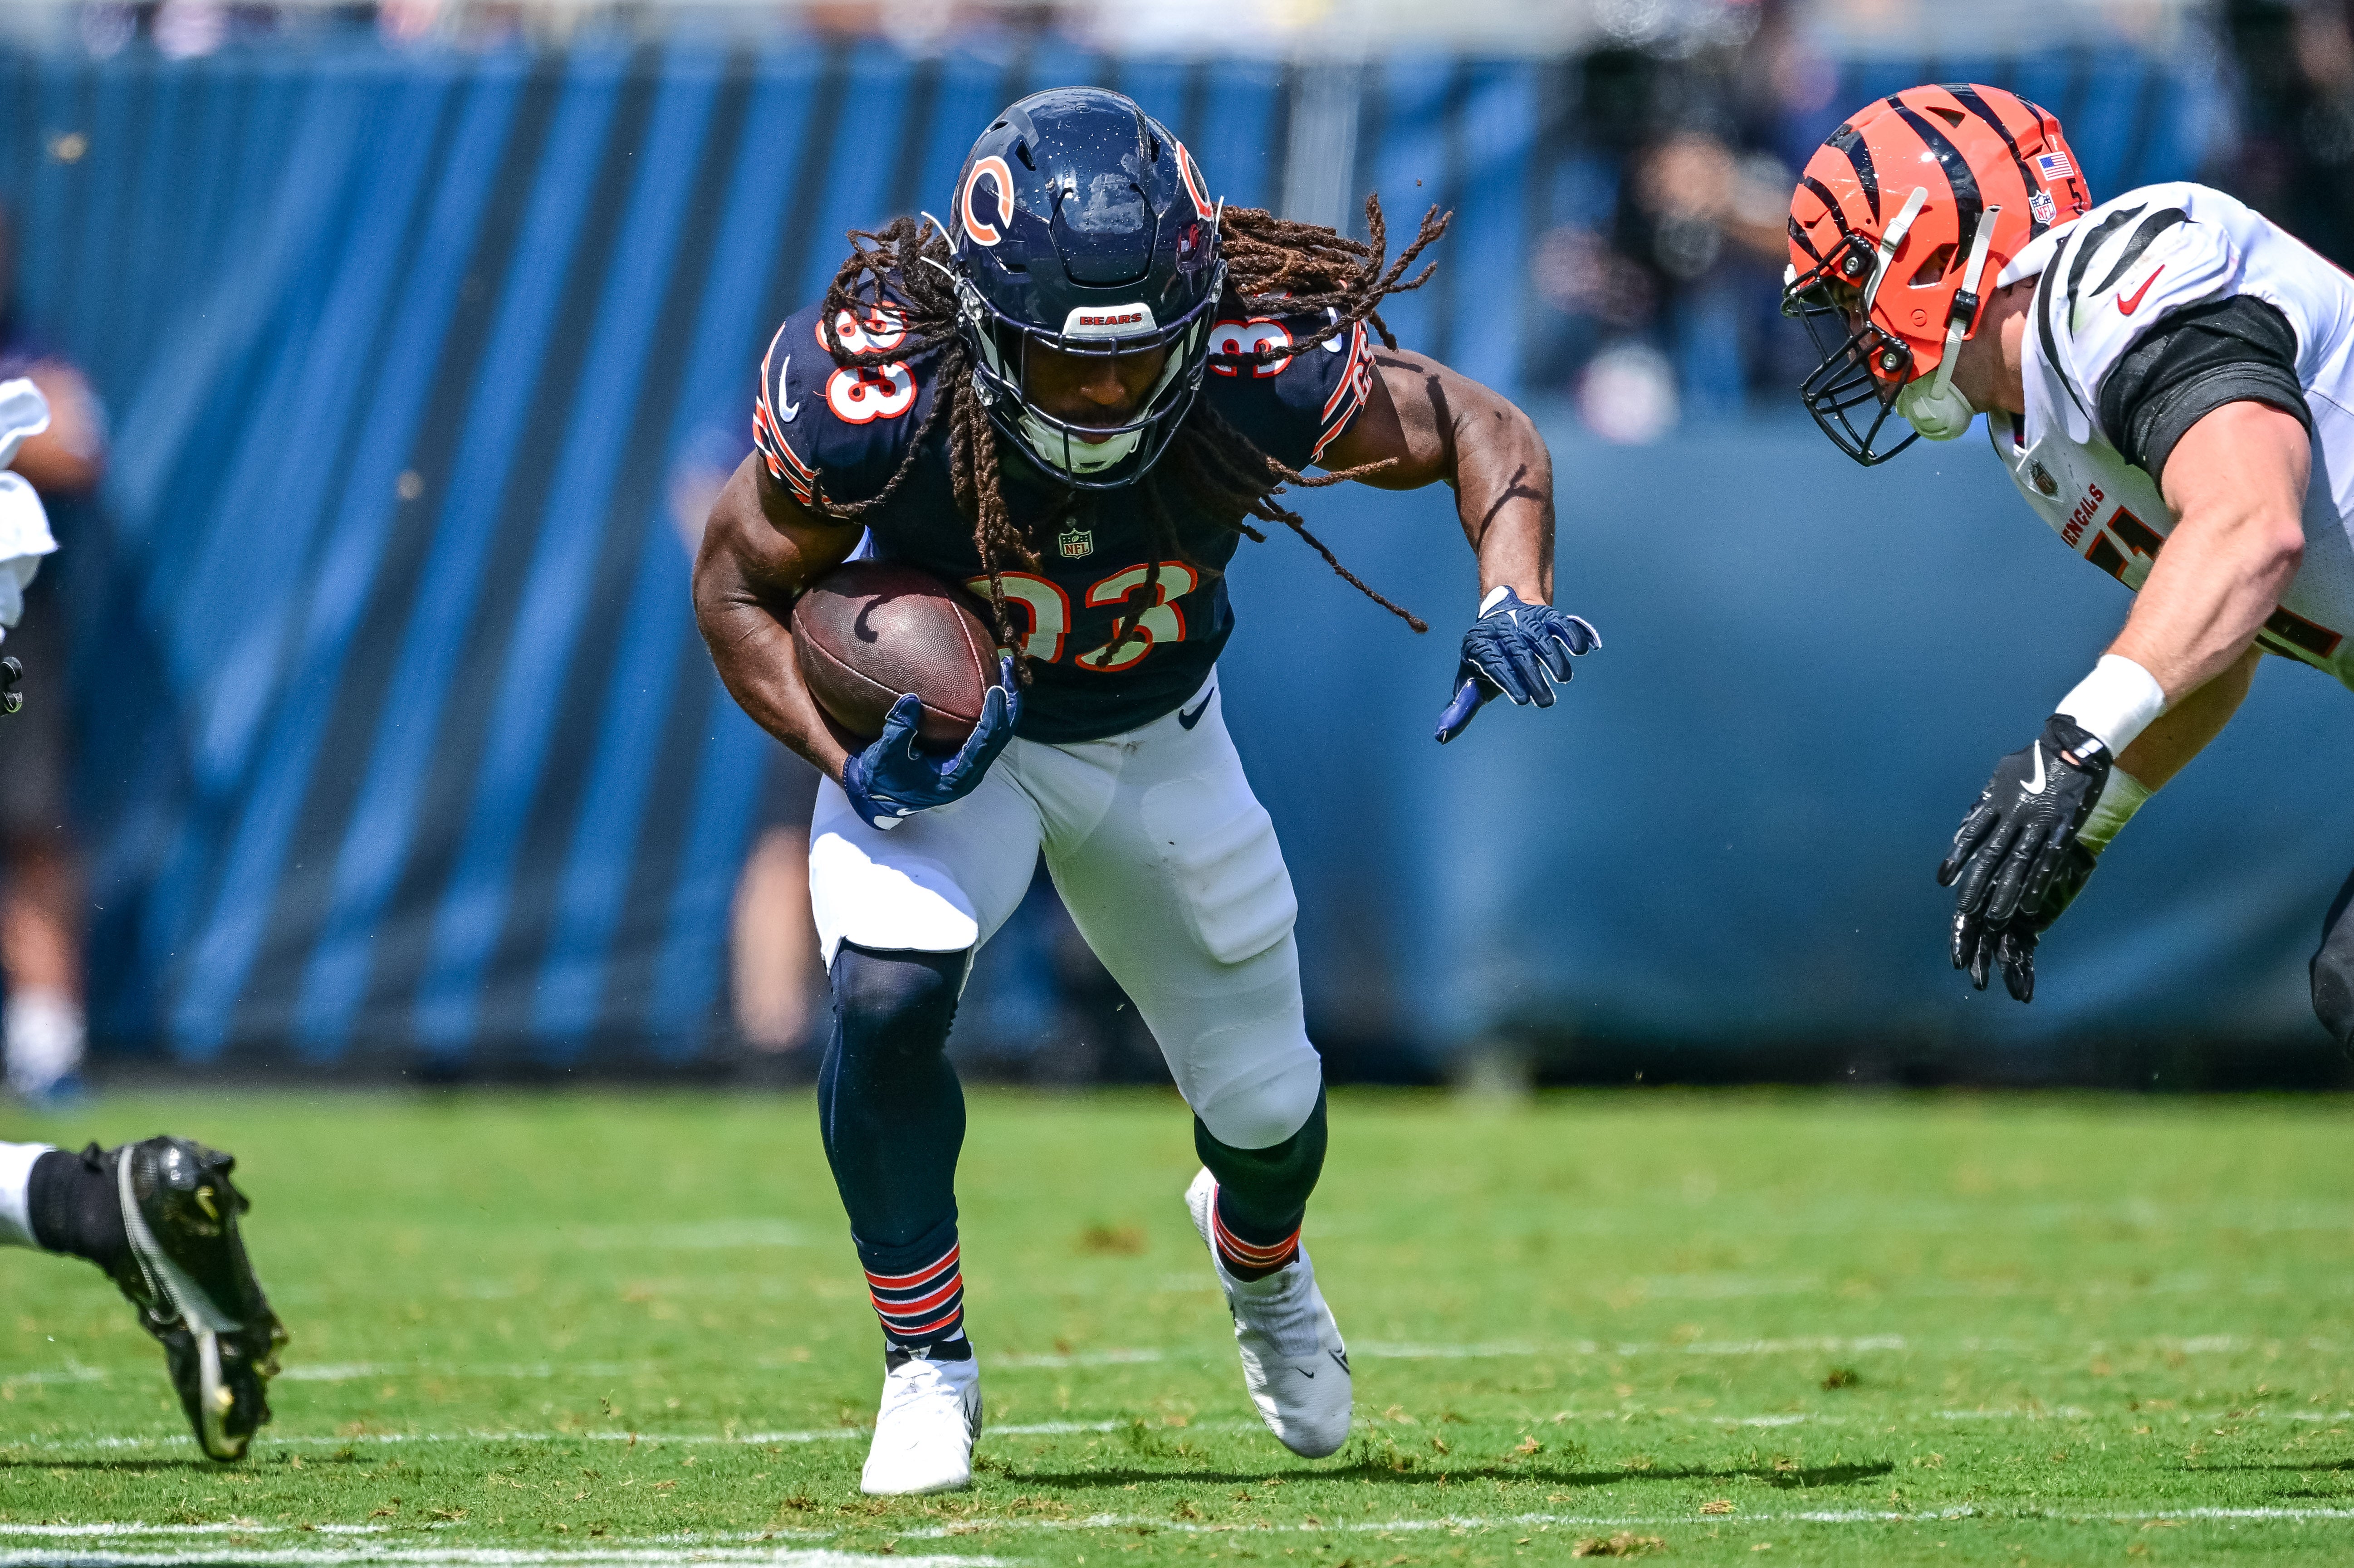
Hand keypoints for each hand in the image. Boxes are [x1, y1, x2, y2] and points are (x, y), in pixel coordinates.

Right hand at [842, 656, 1019, 829]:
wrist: (882, 797)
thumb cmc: (883, 781)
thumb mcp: (884, 758)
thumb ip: (897, 732)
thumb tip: (911, 699)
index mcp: (959, 776)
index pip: (986, 741)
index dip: (995, 714)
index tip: (998, 687)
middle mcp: (972, 770)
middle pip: (1002, 733)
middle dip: (1010, 699)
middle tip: (1008, 666)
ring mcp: (971, 763)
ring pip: (999, 731)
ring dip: (1006, 700)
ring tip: (1005, 669)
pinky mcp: (965, 755)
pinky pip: (987, 729)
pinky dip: (993, 707)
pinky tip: (989, 682)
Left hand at [1434, 587, 1599, 742]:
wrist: (1501, 619)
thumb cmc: (1488, 660)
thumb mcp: (1472, 682)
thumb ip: (1462, 708)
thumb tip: (1441, 736)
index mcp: (1477, 645)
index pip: (1493, 662)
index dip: (1507, 680)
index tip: (1522, 700)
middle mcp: (1499, 629)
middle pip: (1517, 651)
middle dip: (1533, 677)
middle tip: (1545, 702)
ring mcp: (1523, 619)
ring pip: (1538, 635)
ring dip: (1553, 656)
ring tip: (1563, 678)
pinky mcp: (1545, 614)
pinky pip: (1559, 621)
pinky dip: (1572, 633)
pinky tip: (1581, 650)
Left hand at [1938, 713, 2108, 968]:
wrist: (2074, 744)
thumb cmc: (2038, 757)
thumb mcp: (2004, 772)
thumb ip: (1989, 796)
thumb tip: (1973, 817)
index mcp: (1997, 800)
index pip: (1971, 835)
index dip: (1956, 859)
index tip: (1943, 880)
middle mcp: (2014, 814)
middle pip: (1990, 855)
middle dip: (1975, 884)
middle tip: (1964, 909)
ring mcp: (2039, 822)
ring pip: (2017, 864)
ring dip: (2004, 893)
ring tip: (1994, 918)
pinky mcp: (2063, 827)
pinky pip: (2048, 861)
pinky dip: (2038, 885)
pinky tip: (2030, 906)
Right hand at [1952, 841, 2096, 1001]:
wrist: (2056, 830)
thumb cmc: (2038, 826)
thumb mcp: (2011, 838)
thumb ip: (1995, 850)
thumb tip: (1964, 859)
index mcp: (1986, 888)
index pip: (1969, 920)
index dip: (1963, 941)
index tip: (1959, 962)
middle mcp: (1995, 904)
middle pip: (1984, 938)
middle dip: (1981, 961)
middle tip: (1979, 984)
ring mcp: (2012, 917)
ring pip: (2003, 948)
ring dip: (2007, 972)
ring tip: (2014, 993)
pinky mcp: (2031, 926)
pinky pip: (2025, 950)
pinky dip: (2025, 971)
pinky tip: (2026, 992)